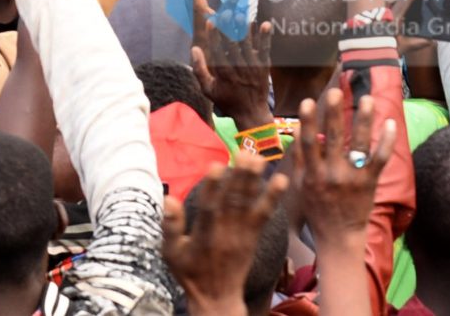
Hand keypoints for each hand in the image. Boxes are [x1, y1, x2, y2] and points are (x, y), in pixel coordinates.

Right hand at [163, 162, 288, 315]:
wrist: (217, 297)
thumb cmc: (190, 272)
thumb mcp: (171, 253)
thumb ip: (170, 226)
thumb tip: (168, 198)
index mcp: (203, 235)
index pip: (208, 208)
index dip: (212, 187)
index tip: (216, 166)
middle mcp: (224, 232)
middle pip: (232, 200)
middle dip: (239, 176)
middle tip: (245, 152)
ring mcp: (241, 233)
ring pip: (247, 203)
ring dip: (254, 180)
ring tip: (259, 158)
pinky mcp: (253, 235)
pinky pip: (265, 215)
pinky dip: (273, 197)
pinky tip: (281, 180)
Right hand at [292, 83, 395, 257]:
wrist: (338, 236)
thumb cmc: (316, 209)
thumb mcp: (299, 186)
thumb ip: (298, 158)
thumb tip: (297, 128)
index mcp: (312, 174)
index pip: (309, 143)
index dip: (308, 122)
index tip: (308, 101)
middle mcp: (332, 174)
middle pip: (334, 138)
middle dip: (334, 113)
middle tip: (335, 91)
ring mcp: (352, 178)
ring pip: (359, 144)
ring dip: (363, 120)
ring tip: (367, 99)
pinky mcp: (370, 182)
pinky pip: (380, 159)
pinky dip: (386, 142)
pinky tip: (390, 124)